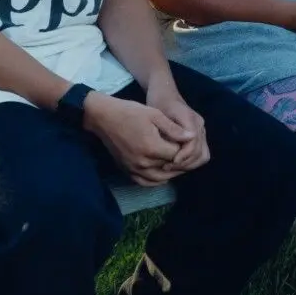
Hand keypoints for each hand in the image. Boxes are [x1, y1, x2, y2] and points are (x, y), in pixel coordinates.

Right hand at [82, 92, 196, 185]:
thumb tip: (192, 137)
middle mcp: (143, 162)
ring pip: (160, 178)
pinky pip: (145, 182)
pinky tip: (161, 173)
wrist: (103, 117)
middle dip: (178, 160)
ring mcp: (134, 168)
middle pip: (170, 167)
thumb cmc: (130, 112)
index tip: (182, 140)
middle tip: (181, 150)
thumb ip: (173, 128)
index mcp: (152, 147)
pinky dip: (156, 181)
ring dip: (170, 173)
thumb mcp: (154, 114)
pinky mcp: (127, 170)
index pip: (177, 154)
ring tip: (175, 163)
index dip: (183, 148)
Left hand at [146, 77, 209, 175]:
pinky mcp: (199, 135)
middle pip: (201, 153)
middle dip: (185, 163)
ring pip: (203, 155)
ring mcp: (201, 130)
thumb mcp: (159, 114)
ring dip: (189, 165)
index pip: (193, 144)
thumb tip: (181, 145)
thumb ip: (170, 129)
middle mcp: (200, 125)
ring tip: (171, 167)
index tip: (170, 162)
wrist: (164, 92)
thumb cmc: (158, 102)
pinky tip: (176, 163)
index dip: (183, 156)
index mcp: (191, 120)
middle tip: (167, 167)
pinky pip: (201, 153)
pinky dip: (191, 161)